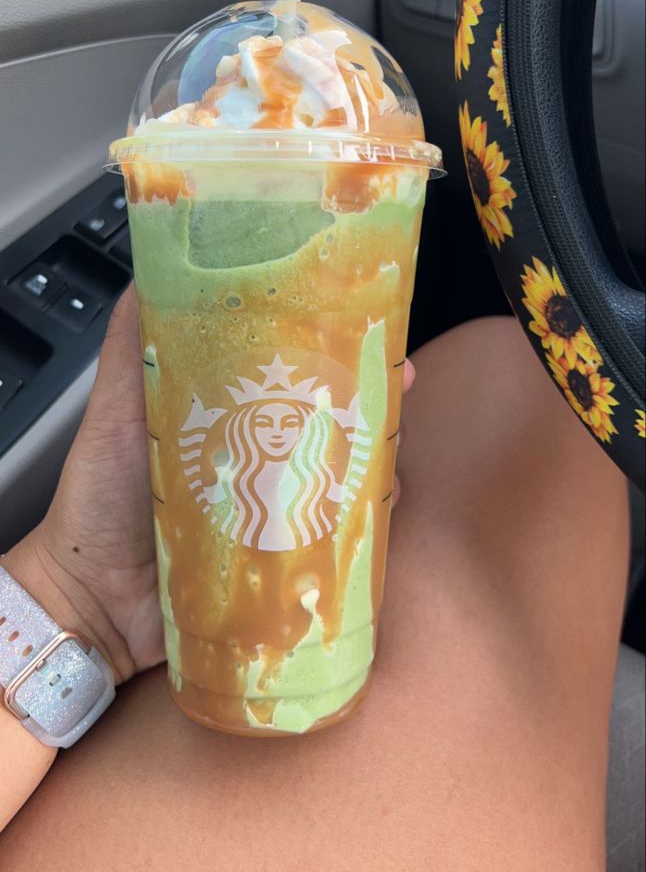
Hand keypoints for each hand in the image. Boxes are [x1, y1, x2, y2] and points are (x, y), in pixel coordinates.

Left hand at [3, 287, 415, 685]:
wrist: (92, 598)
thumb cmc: (98, 498)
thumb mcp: (114, 411)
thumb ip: (131, 349)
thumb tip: (149, 273)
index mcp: (222, 414)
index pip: (283, 370)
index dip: (324, 346)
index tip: (361, 325)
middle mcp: (254, 456)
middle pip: (323, 419)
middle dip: (366, 398)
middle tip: (397, 383)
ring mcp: (269, 508)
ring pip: (336, 473)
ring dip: (371, 458)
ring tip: (389, 446)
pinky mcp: (278, 558)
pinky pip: (329, 535)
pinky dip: (358, 521)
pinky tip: (377, 506)